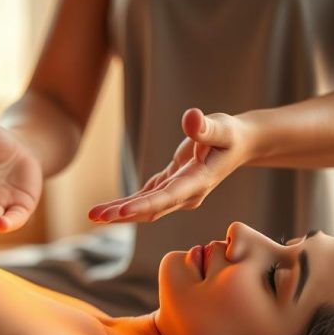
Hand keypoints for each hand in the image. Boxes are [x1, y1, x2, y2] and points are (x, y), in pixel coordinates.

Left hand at [88, 108, 251, 222]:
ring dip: (120, 212)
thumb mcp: (222, 128)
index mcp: (198, 182)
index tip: (121, 212)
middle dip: (123, 214)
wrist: (240, 145)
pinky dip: (127, 205)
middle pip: (151, 208)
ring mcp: (179, 194)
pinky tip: (107, 210)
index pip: (168, 197)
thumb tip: (191, 118)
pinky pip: (146, 199)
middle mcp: (187, 194)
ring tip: (93, 214)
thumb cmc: (231, 135)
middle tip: (94, 216)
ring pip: (146, 207)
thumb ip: (206, 127)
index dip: (144, 205)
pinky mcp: (171, 186)